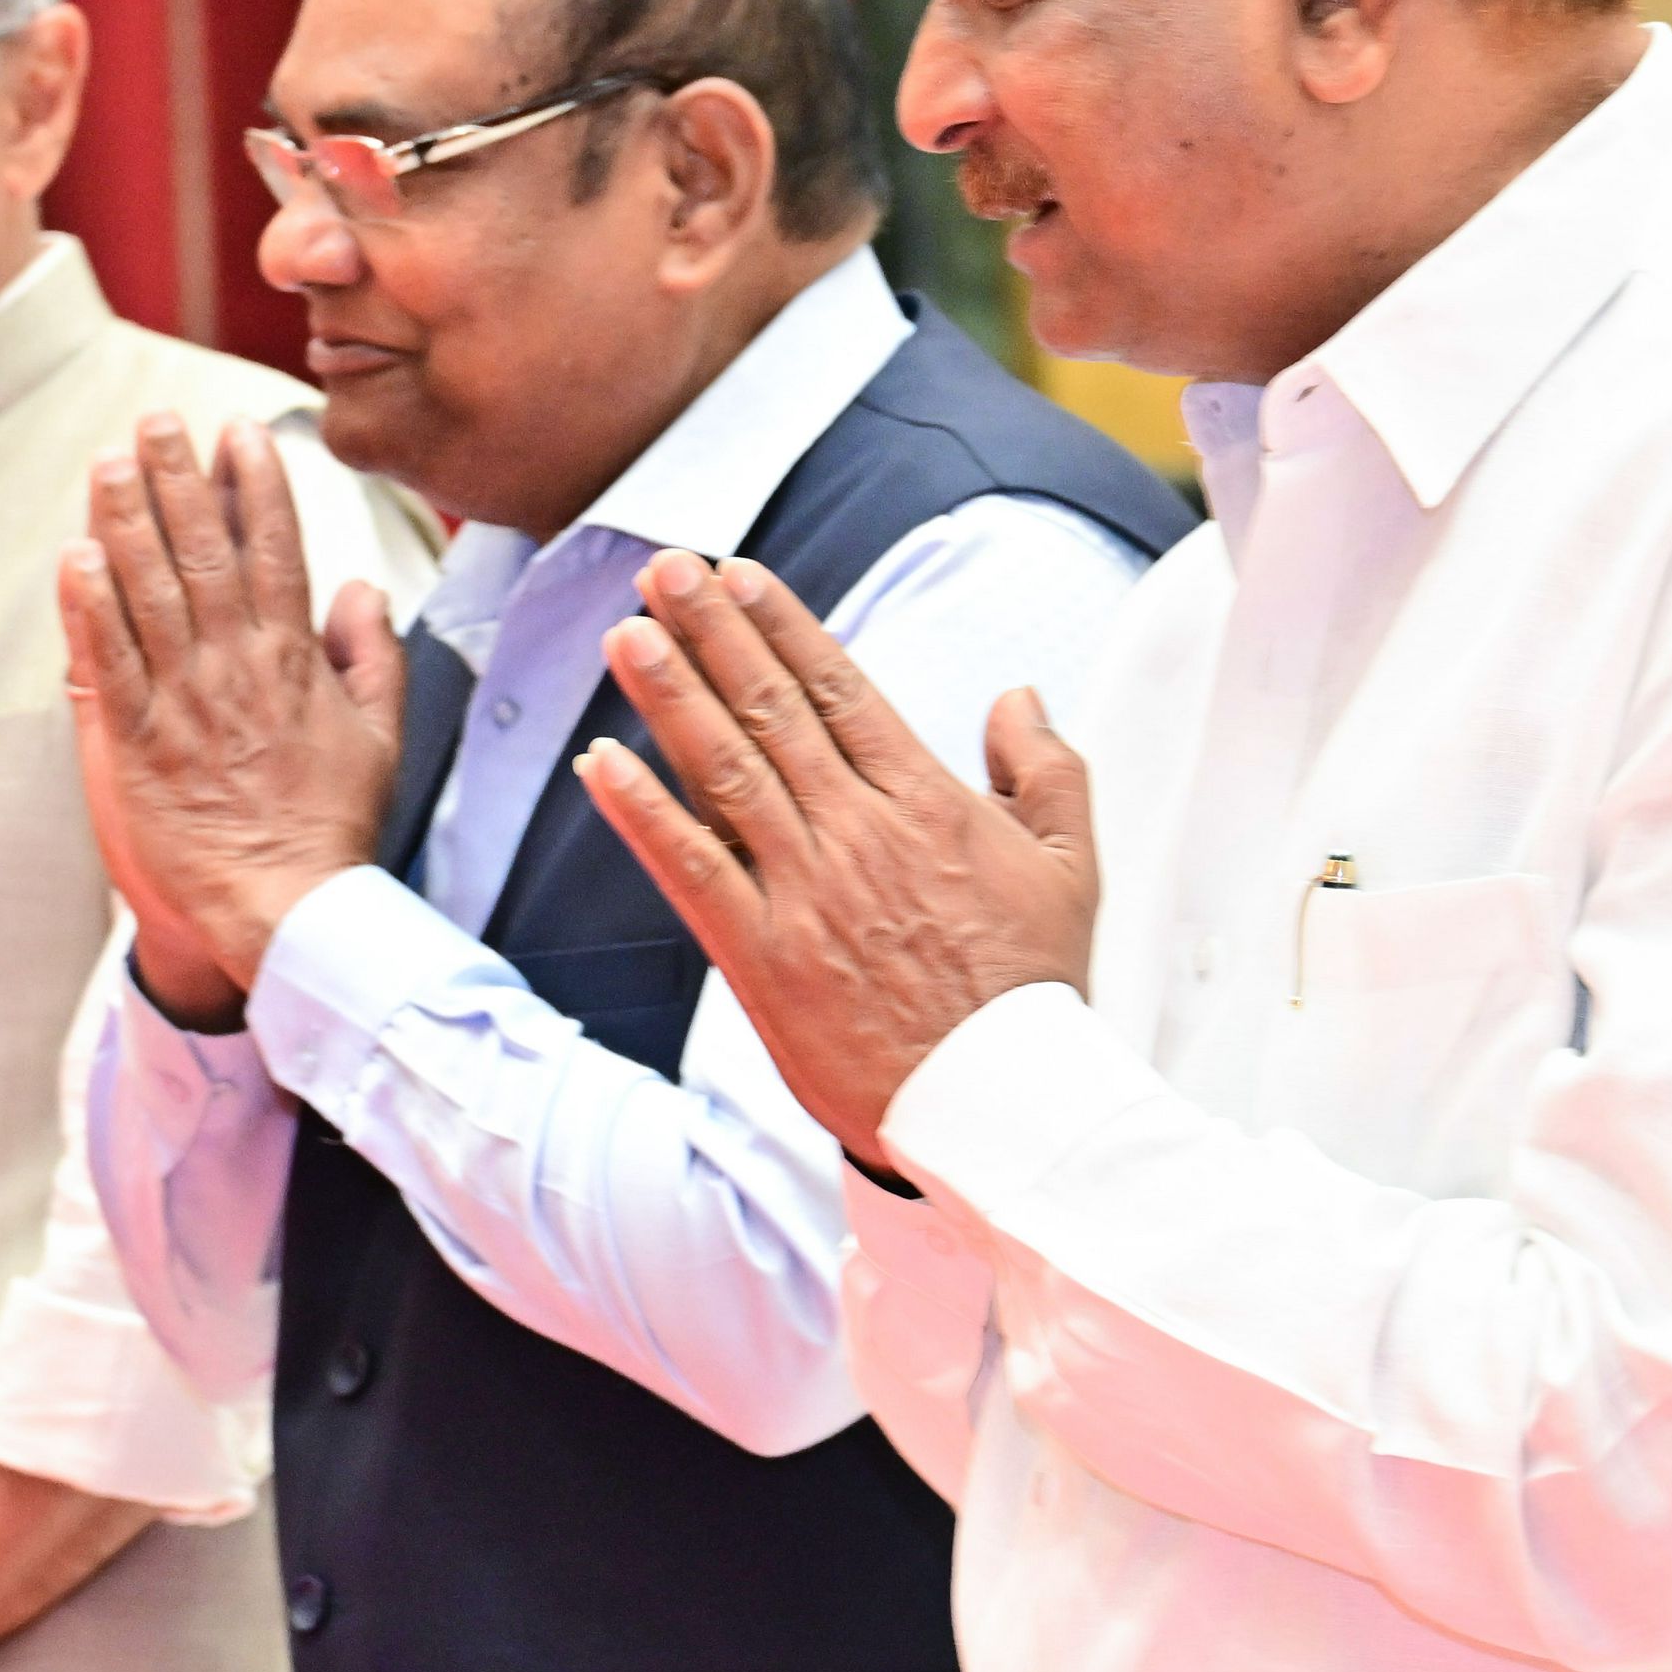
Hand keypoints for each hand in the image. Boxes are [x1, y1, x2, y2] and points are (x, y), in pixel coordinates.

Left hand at [60, 413, 404, 1022]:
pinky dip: (89, 605)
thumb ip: (372, 655)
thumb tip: (362, 588)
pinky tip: (75, 554)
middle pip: (202, 550)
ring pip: (148, 590)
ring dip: (125, 520)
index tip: (237, 430)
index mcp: (294, 659)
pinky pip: (107, 659)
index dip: (254, 483)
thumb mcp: (379, 737)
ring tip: (108, 463)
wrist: (284, 910)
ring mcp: (182, 701)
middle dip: (178, 478)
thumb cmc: (331, 828)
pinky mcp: (135, 741)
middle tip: (155, 421)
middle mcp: (235, 666)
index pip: (274, 548)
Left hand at [578, 549, 1099, 1173]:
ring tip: (627, 633)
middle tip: (664, 568)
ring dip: (670, 696)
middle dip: (713, 632)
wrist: (1001, 1102)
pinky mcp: (763, 956)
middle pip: (772, 710)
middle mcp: (859, 831)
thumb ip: (1048, 770)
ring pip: (726, 771)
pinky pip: (692, 869)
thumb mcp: (1072, 866)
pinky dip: (642, 814)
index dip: (783, 627)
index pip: (841, 690)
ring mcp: (806, 891)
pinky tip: (599, 763)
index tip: (739, 575)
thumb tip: (1018, 697)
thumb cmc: (1034, 990)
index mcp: (927, 802)